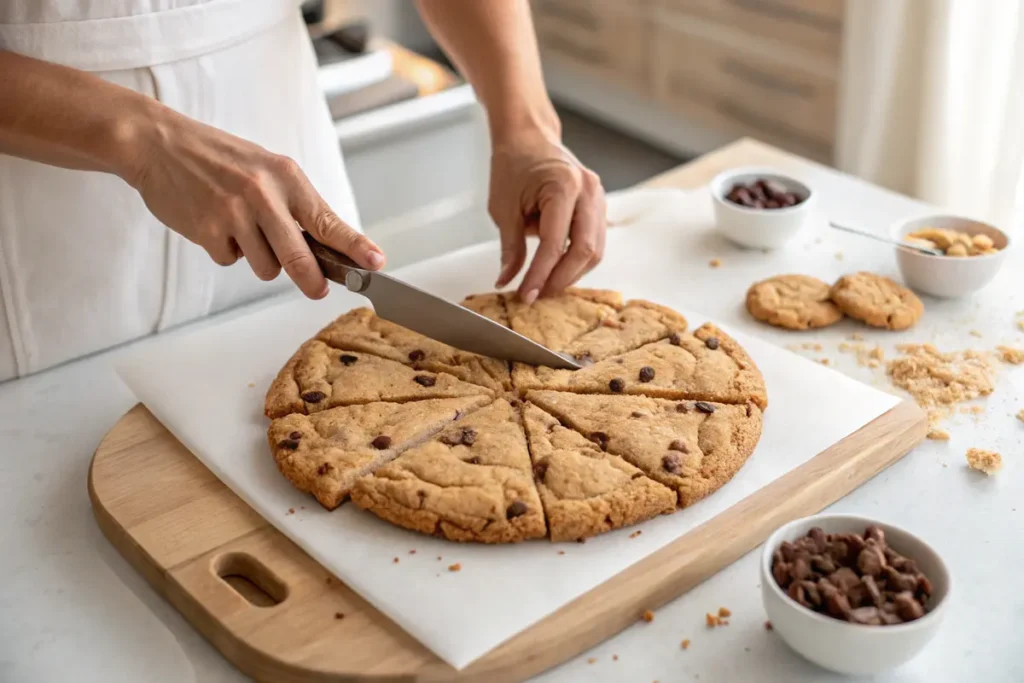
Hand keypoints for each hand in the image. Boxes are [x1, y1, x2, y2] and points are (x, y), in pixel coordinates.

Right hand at [124, 108, 384, 298]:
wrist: (159, 144)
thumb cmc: (219, 159)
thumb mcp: (266, 169)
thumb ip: (294, 206)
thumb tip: (323, 250)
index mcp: (286, 177)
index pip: (328, 220)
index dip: (355, 246)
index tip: (376, 263)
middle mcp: (263, 194)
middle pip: (301, 257)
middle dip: (312, 280)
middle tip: (318, 289)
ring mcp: (234, 214)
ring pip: (266, 267)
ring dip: (259, 260)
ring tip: (241, 228)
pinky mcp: (207, 231)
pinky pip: (231, 261)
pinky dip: (226, 251)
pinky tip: (214, 224)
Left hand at [488, 126, 605, 302]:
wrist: (528, 137)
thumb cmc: (514, 164)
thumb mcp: (503, 208)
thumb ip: (510, 248)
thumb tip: (507, 281)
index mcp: (563, 186)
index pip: (554, 243)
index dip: (540, 274)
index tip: (526, 295)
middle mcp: (588, 191)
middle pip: (585, 250)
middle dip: (561, 279)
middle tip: (538, 295)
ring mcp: (598, 198)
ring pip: (595, 249)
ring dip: (572, 273)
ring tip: (546, 285)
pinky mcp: (598, 206)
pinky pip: (594, 241)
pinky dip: (577, 259)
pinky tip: (558, 269)